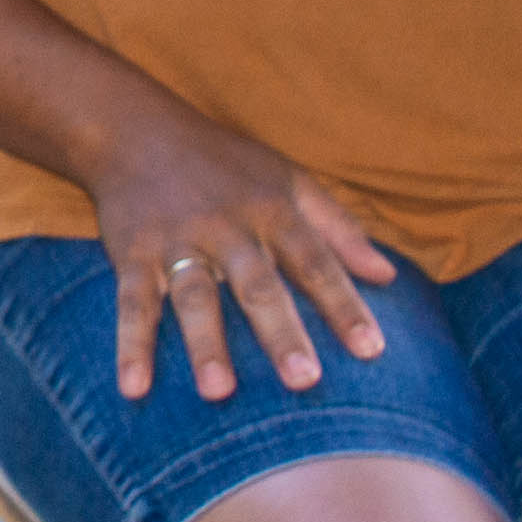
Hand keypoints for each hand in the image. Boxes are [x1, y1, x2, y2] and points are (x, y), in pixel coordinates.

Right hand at [98, 126, 402, 401]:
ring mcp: (176, 240)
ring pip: (194, 296)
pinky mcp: (131, 253)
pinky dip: (131, 346)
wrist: (134, 128)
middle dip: (280, 332)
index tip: (373, 351)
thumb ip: (339, 228)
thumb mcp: (288, 180)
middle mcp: (227, 227)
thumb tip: (390, 275)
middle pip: (257, 284)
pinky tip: (134, 387)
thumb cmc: (224, 163)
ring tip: (219, 392)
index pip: (316, 262)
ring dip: (205, 344)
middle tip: (304, 381)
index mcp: (271, 210)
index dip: (344, 305)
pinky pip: (131, 303)